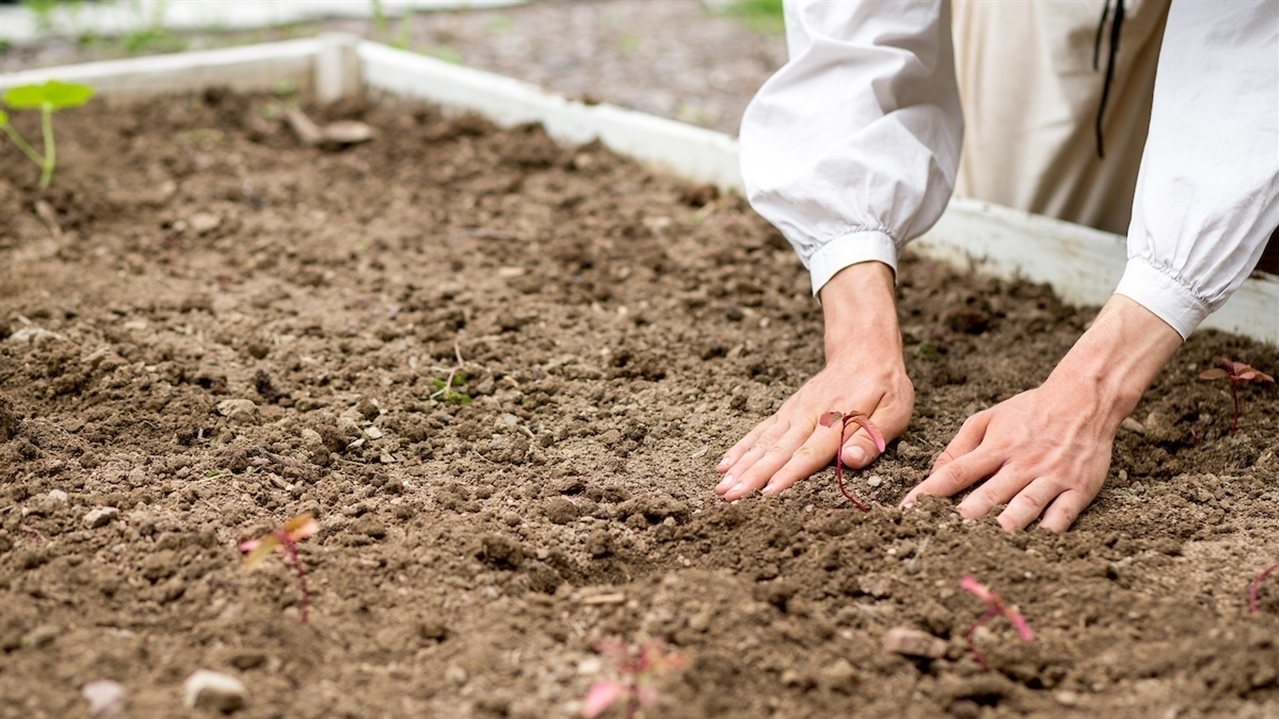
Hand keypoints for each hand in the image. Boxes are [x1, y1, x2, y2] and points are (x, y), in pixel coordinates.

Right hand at [715, 263, 913, 500]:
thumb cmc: (884, 386)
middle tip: (730, 496)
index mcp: (837, 420)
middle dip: (752, 475)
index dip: (788, 474)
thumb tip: (850, 460)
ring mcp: (794, 412)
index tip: (767, 493)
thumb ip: (872, 437)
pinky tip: (725, 464)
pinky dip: (742, 448)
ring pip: (764, 442)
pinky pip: (760, 431)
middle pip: (778, 451)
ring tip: (721, 486)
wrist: (863, 350)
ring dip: (741, 465)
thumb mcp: (895, 410)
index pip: (810, 453)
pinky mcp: (787, 410)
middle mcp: (810, 416)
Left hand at [901, 295, 1182, 530]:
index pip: (955, 472)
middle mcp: (1021, 463)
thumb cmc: (1030, 411)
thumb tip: (935, 474)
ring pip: (1024, 506)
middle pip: (988, 494)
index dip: (929, 492)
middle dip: (965, 517)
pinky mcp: (1079, 488)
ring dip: (1005, 527)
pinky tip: (1034, 548)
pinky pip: (1062, 515)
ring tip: (986, 547)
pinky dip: (1048, 532)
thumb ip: (960, 446)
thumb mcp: (989, 418)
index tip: (907, 510)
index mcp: (995, 447)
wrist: (1085, 399)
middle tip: (943, 537)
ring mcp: (1051, 476)